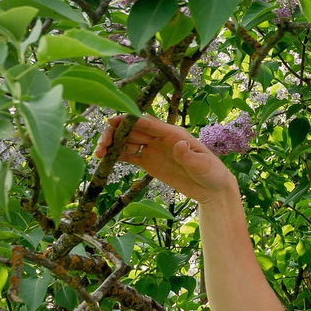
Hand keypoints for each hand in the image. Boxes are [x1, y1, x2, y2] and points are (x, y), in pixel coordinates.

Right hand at [102, 116, 238, 201]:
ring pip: (128, 141)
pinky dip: (116, 155)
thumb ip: (189, 156)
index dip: (129, 121)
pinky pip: (129, 155)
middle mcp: (160, 138)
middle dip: (115, 134)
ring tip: (98, 155)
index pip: (148, 123)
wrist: (212, 189)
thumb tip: (180, 145)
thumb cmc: (212, 173)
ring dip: (112, 145)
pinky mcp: (149, 162)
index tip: (112, 121)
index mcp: (173, 134)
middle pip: (133, 130)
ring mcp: (153, 149)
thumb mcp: (203, 165)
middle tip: (101, 145)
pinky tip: (104, 159)